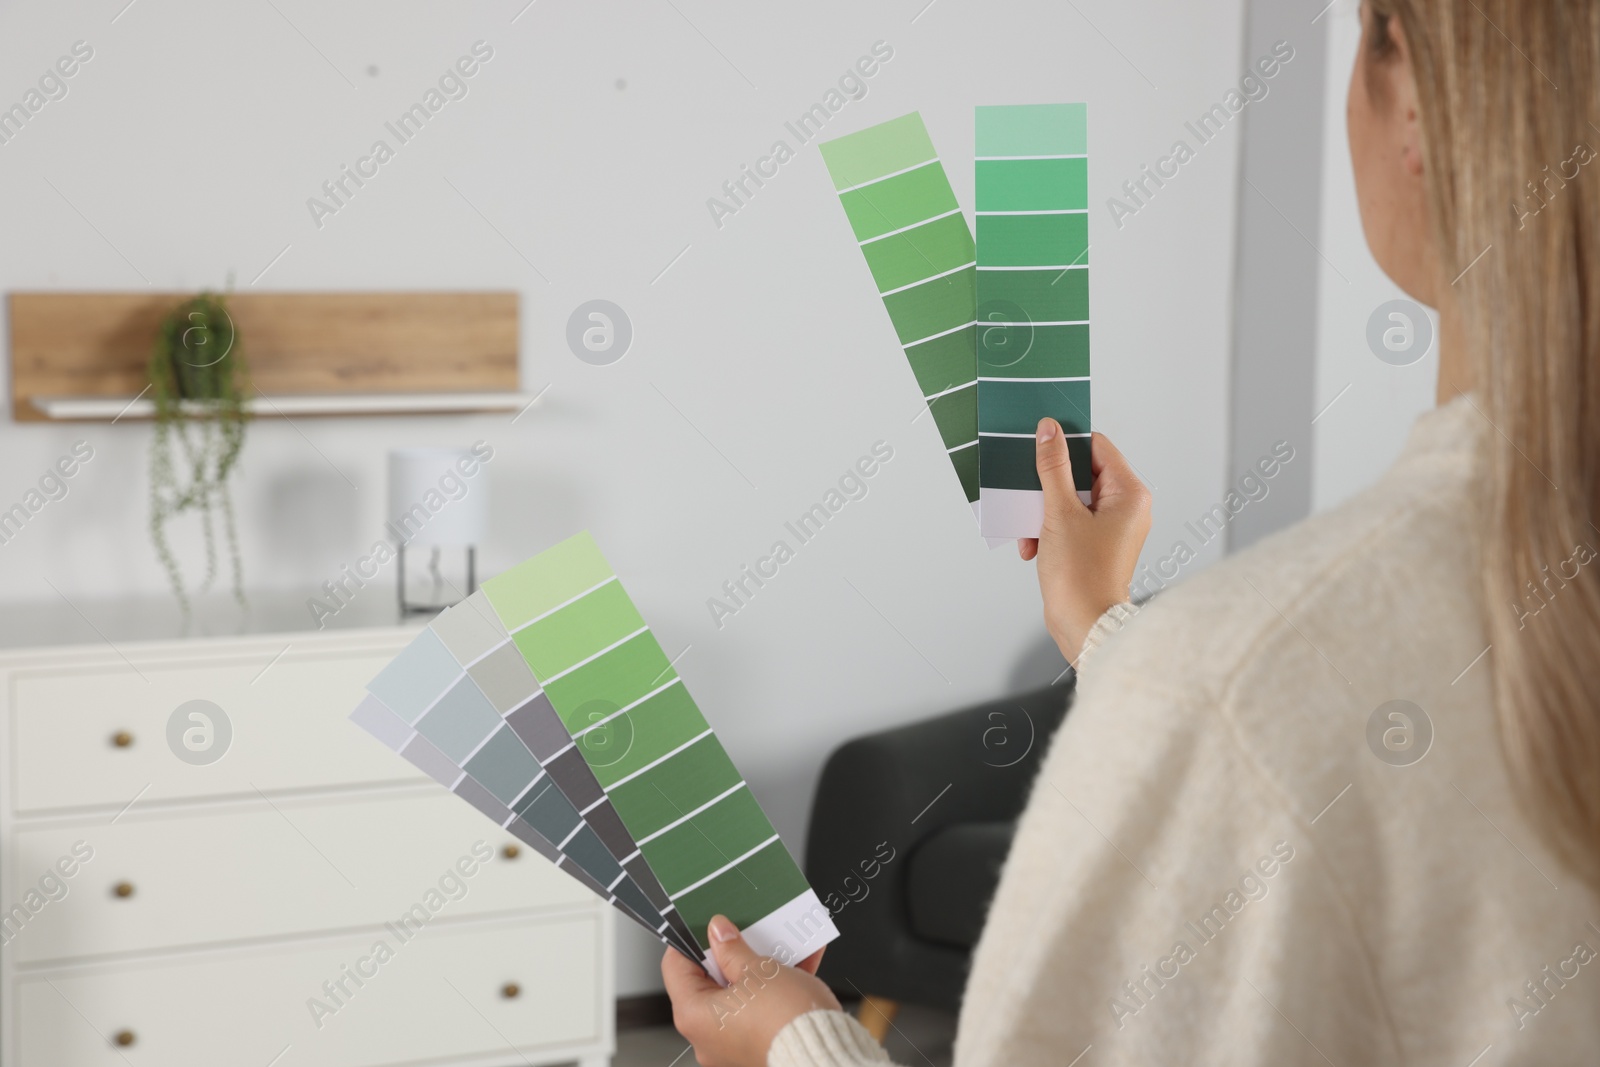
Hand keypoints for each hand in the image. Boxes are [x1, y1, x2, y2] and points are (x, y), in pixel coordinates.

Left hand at [662, 915, 839, 1066]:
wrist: (825, 1057)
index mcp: (695, 1016)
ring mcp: (733, 1044)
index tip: (710, 924)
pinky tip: (800, 961)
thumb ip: (733, 949)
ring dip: (760, 967)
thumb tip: (719, 933)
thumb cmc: (787, 1022)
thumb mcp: (758, 970)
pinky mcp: (759, 1045)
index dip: (692, 939)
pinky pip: (762, 1009)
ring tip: (780, 942)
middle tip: (746, 930)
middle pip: (711, 981)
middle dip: (733, 952)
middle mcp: (708, 1036)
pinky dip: (777, 987)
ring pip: (741, 994)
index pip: (677, 967)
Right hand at [1019, 420, 1150, 662]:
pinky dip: (1048, 530)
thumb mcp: (1059, 513)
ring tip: (1030, 530)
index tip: (1037, 444)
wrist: (1084, 626)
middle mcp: (1127, 507)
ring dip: (1043, 512)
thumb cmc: (1081, 576)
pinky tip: (1033, 547)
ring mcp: (1112, 527)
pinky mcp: (1097, 544)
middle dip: (1048, 486)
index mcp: (1129, 494)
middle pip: (1081, 473)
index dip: (1065, 443)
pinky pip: (1069, 522)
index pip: (1096, 446)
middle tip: (1028, 492)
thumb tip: (1049, 431)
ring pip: (1070, 499)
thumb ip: (1053, 468)